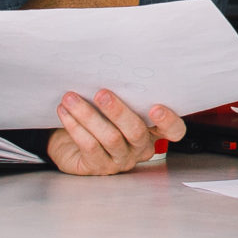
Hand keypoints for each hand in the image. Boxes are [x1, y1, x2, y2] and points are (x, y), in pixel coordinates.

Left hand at [45, 88, 183, 174]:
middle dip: (118, 111)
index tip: (156, 107)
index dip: (168, 121)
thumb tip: (113, 70)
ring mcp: (120, 160)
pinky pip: (89, 146)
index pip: (174, 131)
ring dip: (88, 115)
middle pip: (136, 131)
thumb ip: (123, 96)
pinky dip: (75, 126)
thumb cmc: (98, 118)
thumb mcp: (114, 107)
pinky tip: (64, 111)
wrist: (70, 143)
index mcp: (152, 131)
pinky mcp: (98, 167)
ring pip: (110, 138)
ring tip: (71, 97)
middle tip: (101, 93)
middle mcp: (140, 148)